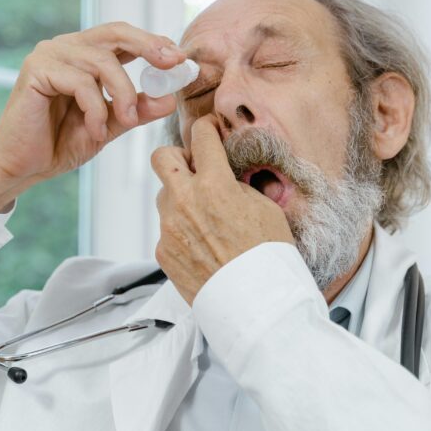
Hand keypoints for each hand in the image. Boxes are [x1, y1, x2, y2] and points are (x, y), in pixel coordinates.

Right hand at [0, 22, 185, 211]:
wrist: (22, 166)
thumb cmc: (60, 143)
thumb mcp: (110, 126)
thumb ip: (137, 110)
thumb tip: (170, 98)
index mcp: (84, 55)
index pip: (124, 36)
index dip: (154, 43)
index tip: (181, 59)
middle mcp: (66, 47)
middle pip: (115, 32)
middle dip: (149, 47)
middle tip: (172, 66)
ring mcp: (49, 55)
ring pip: (102, 61)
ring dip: (122, 94)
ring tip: (125, 122)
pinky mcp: (36, 70)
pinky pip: (81, 82)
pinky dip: (95, 109)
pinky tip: (95, 130)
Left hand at [152, 116, 294, 304]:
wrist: (255, 301)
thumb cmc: (268, 257)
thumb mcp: (266, 209)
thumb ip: (238, 187)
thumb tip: (227, 179)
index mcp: (214, 185)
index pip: (201, 138)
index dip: (206, 128)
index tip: (207, 130)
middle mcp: (185, 201)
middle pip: (162, 157)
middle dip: (177, 157)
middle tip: (194, 169)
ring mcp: (169, 227)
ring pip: (164, 197)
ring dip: (180, 199)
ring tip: (205, 219)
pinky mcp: (163, 251)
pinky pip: (166, 230)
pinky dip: (181, 232)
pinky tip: (202, 246)